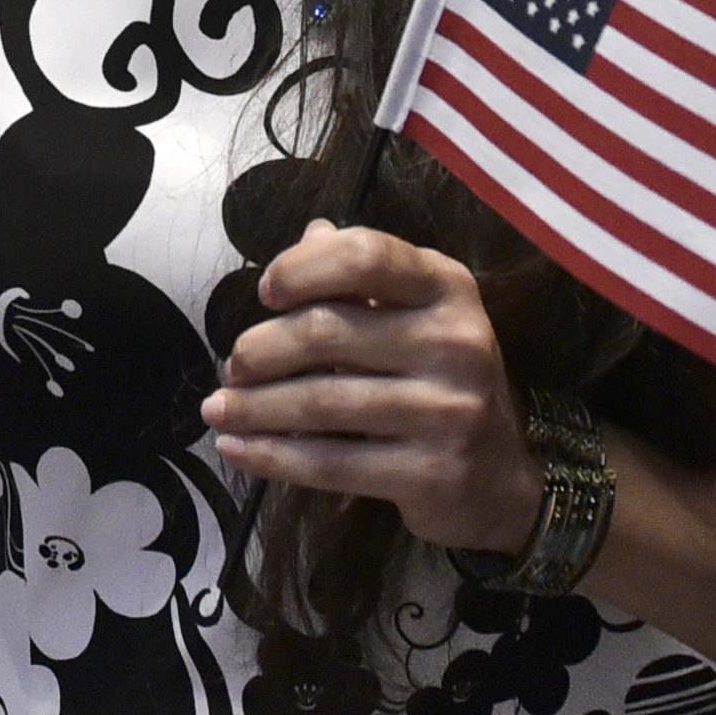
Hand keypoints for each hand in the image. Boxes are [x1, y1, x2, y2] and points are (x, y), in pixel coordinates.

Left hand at [201, 221, 544, 556]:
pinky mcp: (429, 473)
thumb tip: (310, 233)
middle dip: (261, 349)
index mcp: (449, 288)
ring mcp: (447, 412)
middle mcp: (456, 342)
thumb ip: (366, 275)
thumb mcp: (419, 317)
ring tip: (217, 409)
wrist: (498, 481)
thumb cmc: (441, 383)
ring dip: (253, 407)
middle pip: (328, 331)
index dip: (302, 268)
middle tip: (232, 366)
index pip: (366, 255)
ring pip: (321, 402)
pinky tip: (236, 449)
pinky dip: (271, 456)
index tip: (264, 292)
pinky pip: (330, 463)